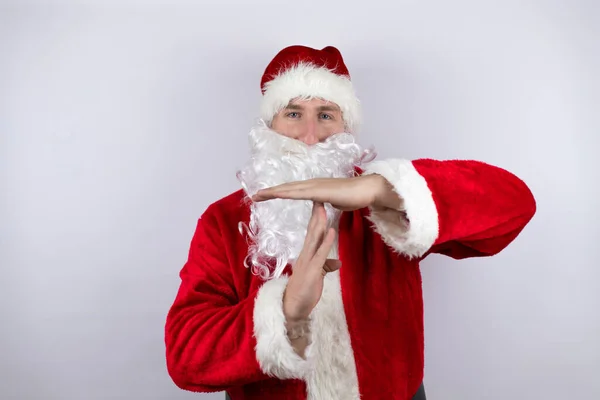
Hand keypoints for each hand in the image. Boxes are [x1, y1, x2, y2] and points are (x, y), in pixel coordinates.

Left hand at [252, 174, 401, 210]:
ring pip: (290, 189)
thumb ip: (327, 203)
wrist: (367, 190)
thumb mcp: (335, 202)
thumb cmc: (354, 196)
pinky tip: (278, 194)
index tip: (265, 197)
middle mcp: (312, 184)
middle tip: (254, 196)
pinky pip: (300, 193)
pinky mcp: (320, 191)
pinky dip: (287, 193)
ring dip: (273, 192)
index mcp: (314, 188)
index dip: (278, 193)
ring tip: (258, 195)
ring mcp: (315, 186)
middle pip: (286, 188)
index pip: (292, 191)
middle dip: (270, 192)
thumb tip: (324, 205)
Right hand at [282, 202, 340, 322]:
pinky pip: (320, 254)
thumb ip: (326, 267)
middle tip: (319, 197)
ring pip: (314, 239)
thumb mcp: (318, 277)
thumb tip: (337, 263)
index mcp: (306, 255)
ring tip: (324, 208)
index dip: (315, 219)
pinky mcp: (312, 271)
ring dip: (319, 223)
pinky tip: (331, 231)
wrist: (293, 308)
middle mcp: (305, 255)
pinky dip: (326, 242)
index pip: (311, 233)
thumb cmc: (305, 293)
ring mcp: (307, 262)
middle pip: (311, 231)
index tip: (319, 205)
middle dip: (316, 215)